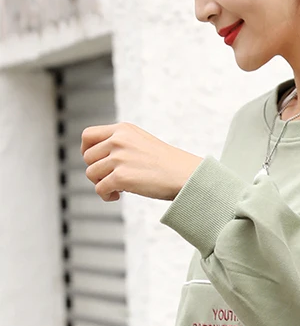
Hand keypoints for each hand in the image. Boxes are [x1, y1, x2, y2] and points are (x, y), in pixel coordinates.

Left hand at [81, 122, 202, 201]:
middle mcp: (118, 141)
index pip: (88, 135)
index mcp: (123, 130)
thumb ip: (121, 144)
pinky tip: (117, 196)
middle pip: (88, 158)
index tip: (94, 161)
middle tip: (111, 179)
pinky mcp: (121, 177)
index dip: (86, 150)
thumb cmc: (169, 164)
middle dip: (96, 170)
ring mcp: (119, 158)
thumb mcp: (142, 142)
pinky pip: (100, 189)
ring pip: (91, 174)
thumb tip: (96, 160)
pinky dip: (105, 195)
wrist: (187, 175)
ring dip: (101, 184)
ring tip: (116, 189)